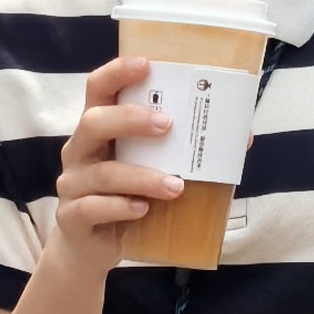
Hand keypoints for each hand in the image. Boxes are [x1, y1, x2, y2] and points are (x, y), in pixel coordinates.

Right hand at [48, 54, 185, 275]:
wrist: (91, 248)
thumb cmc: (125, 198)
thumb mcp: (149, 169)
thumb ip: (180, 151)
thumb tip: (241, 138)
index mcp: (98, 130)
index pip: (98, 89)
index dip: (117, 72)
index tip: (146, 65)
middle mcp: (79, 151)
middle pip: (93, 122)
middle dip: (130, 119)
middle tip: (167, 125)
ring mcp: (72, 185)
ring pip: (103, 173)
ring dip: (142, 177)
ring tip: (175, 186)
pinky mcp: (71, 218)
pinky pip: (93, 208)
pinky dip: (121, 207)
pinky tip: (143, 209)